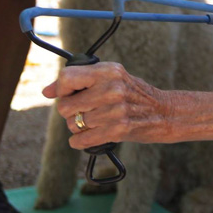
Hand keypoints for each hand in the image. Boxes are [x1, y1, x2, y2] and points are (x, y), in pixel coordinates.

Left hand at [42, 62, 171, 149]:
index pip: (67, 77)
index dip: (61, 89)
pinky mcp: (118, 130)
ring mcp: (115, 110)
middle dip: (70, 112)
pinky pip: (82, 139)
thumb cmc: (135, 96)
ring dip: (78, 128)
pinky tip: (88, 137)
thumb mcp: (113, 79)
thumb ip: (81, 81)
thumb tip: (47, 91)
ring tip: (94, 124)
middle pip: (66, 105)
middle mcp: (112, 88)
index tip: (67, 94)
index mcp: (110, 71)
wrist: (165, 113)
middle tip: (85, 112)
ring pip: (73, 124)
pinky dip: (80, 142)